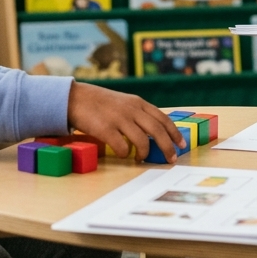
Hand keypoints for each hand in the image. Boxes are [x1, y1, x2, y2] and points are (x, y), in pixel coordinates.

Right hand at [66, 82, 184, 161]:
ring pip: (142, 141)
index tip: (181, 145)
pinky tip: (124, 154)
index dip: (175, 133)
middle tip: (171, 159)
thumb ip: (138, 113)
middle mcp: (131, 110)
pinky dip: (126, 154)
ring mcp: (119, 119)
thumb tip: (155, 132)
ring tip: (141, 159)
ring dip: (145, 154)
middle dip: (167, 147)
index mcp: (138, 103)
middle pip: (157, 131)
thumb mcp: (123, 102)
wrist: (75, 98)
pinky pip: (123, 147)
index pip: (163, 119)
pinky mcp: (105, 129)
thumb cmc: (100, 103)